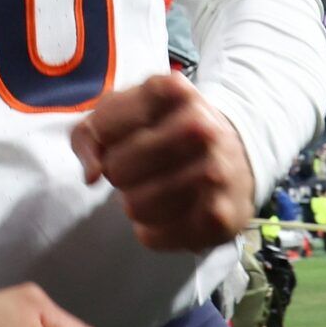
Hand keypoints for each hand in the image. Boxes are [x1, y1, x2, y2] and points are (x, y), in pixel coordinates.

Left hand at [69, 73, 255, 251]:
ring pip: (135, 206)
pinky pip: (154, 236)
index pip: (103, 129)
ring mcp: (214, 171)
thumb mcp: (126, 113)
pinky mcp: (219, 216)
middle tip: (139, 170)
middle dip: (119, 174)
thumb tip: (92, 175)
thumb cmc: (166, 131)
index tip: (121, 141)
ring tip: (154, 190)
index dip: (103, 143)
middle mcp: (199, 126)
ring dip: (135, 204)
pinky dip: (152, 231)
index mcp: (173, 90)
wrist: (236, 155)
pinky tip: (169, 213)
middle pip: (118, 169)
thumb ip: (89, 135)